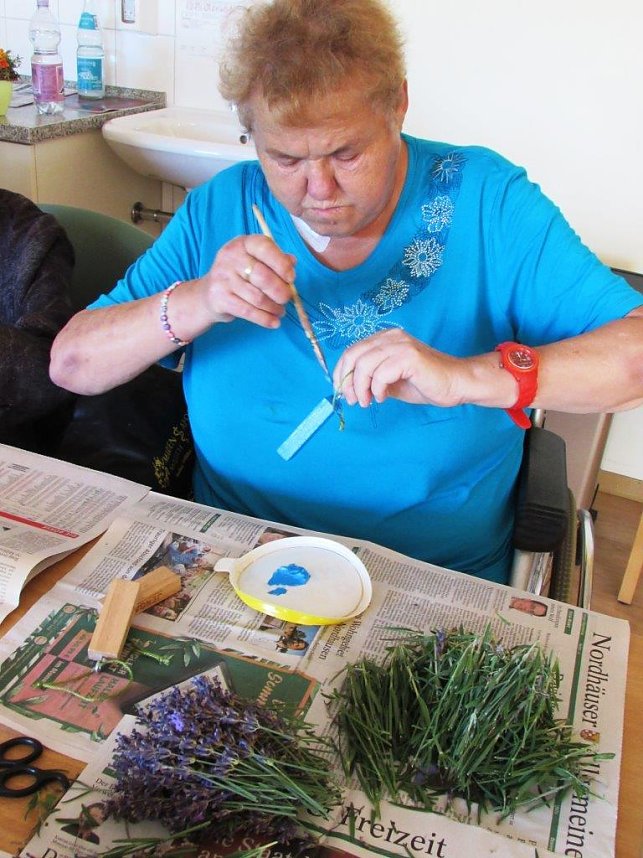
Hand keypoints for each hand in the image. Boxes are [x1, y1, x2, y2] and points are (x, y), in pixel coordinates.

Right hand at [200, 235, 295, 327]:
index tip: (291, 278)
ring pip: (258, 298)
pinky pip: (248, 311)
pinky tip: (273, 322)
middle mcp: (230, 257)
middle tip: (286, 299)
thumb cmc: (240, 275)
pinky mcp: (219, 298)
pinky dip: (265, 319)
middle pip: (263, 276)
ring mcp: (223, 278)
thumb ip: (275, 259)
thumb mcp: (256, 261)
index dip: (281, 263)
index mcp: (243, 243)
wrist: (209, 293)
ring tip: (280, 311)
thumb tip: (292, 262)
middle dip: (280, 291)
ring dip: (274, 308)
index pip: (264, 247)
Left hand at [333, 328, 465, 407]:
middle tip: (353, 400)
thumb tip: (348, 389)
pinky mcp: (410, 356)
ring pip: (364, 364)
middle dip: (347, 381)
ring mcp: (401, 344)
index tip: (343, 392)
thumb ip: (370, 380)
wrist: (456, 384)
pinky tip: (384, 397)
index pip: (352, 351)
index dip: (341, 373)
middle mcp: (391, 337)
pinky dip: (377, 388)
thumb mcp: (390, 382)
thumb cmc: (425, 383)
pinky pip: (381, 373)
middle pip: (353, 355)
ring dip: (361, 387)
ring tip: (368, 401)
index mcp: (385, 339)